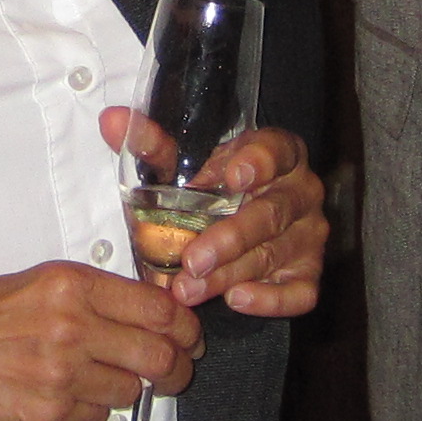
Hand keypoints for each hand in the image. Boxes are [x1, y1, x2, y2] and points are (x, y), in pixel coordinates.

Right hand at [0, 264, 201, 420]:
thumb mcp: (30, 285)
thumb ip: (88, 300)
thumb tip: (145, 319)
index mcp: (68, 286)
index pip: (160, 309)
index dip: (186, 328)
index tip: (189, 337)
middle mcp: (70, 330)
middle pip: (160, 357)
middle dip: (176, 369)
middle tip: (173, 372)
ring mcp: (59, 380)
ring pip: (128, 394)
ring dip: (121, 392)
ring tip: (89, 382)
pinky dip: (85, 415)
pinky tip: (54, 400)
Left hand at [102, 114, 326, 316]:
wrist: (232, 217)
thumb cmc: (210, 186)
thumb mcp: (182, 162)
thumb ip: (151, 143)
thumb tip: (112, 121)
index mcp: (279, 153)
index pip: (278, 150)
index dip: (259, 162)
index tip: (233, 177)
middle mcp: (301, 192)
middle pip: (272, 214)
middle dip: (229, 239)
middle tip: (191, 260)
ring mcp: (309, 234)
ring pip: (275, 255)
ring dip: (230, 274)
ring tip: (189, 288)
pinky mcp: (308, 271)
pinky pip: (301, 292)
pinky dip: (271, 299)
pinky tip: (237, 299)